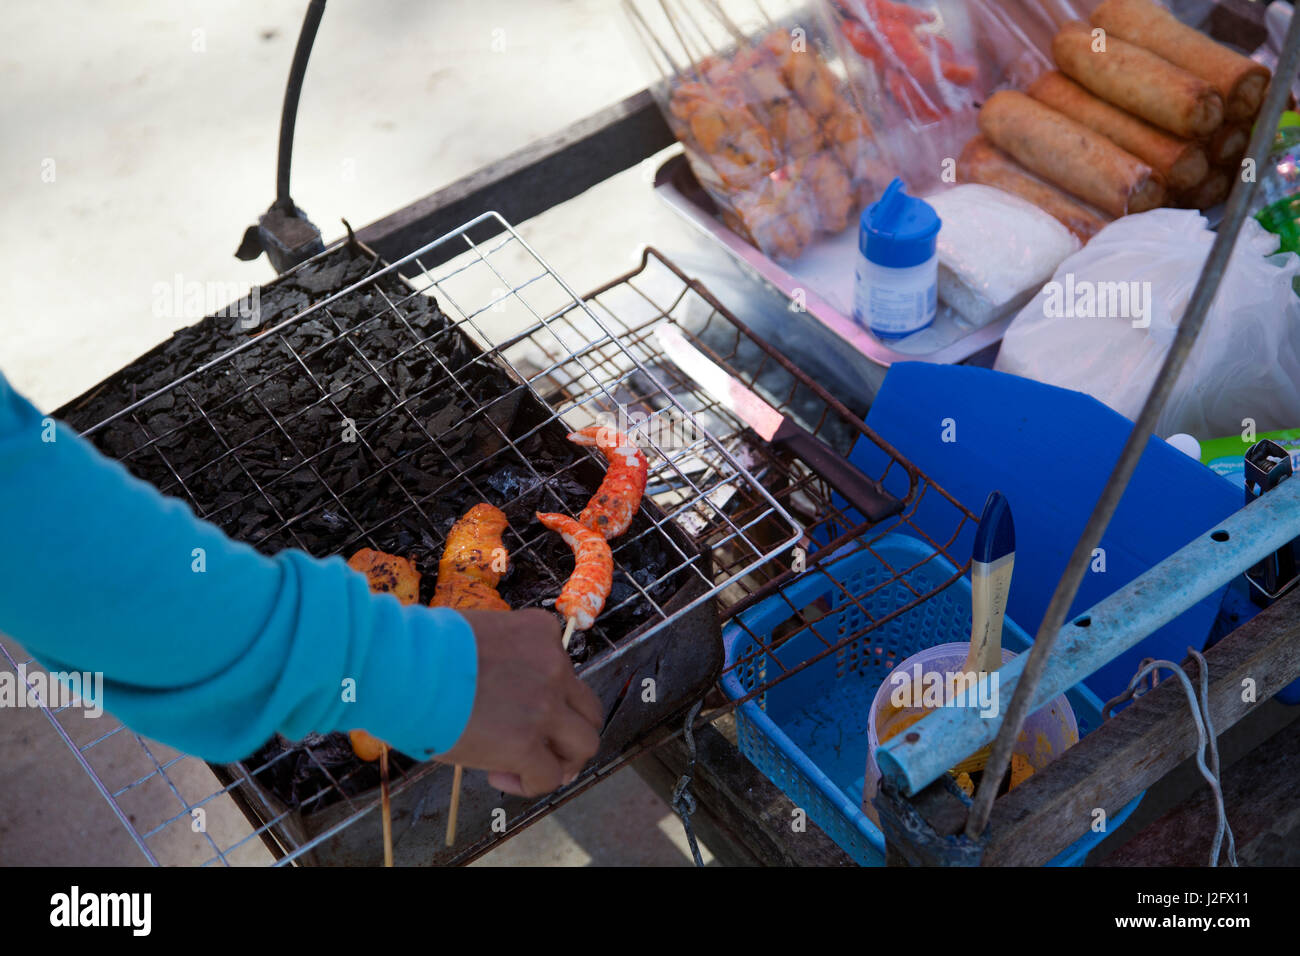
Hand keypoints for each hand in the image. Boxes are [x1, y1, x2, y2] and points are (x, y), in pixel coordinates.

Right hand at [433, 609, 603, 797]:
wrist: (402, 666)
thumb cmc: (421, 647)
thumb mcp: (476, 634)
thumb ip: (502, 658)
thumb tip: (491, 689)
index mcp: (540, 632)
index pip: (564, 670)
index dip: (546, 697)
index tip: (514, 710)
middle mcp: (553, 665)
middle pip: (587, 708)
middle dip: (567, 732)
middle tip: (542, 748)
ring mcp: (545, 704)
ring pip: (584, 743)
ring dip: (561, 760)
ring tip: (529, 768)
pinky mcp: (527, 742)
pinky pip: (549, 775)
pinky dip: (531, 783)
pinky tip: (500, 775)